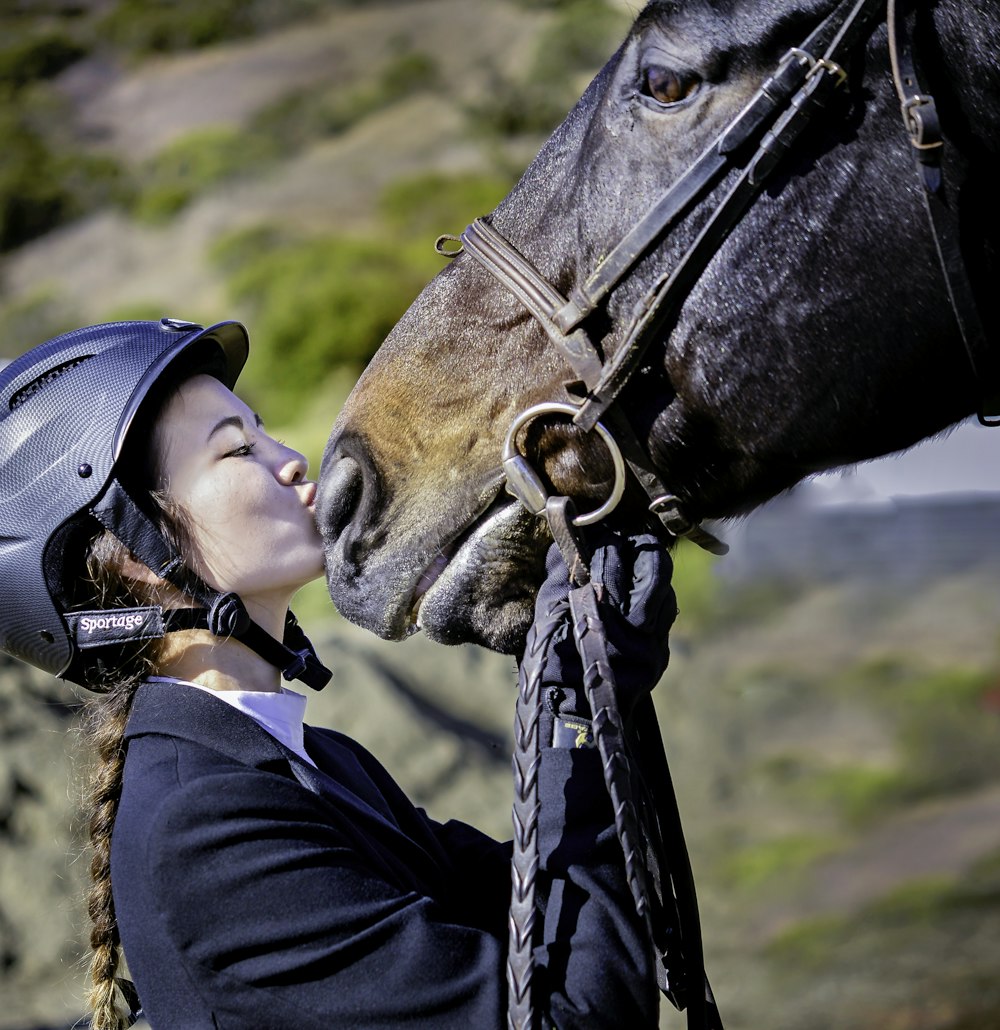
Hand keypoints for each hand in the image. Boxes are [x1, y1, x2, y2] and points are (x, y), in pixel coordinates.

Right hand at [529, 527, 676, 726]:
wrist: (569, 723)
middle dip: (639, 545)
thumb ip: (557, 578)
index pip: (611, 559)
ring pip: (664, 590)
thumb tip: (562, 545)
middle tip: (624, 537)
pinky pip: (665, 617)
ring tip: (633, 560)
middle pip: (653, 567)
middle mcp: (635, 627)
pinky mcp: (657, 657)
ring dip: (651, 570)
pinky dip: (655, 598)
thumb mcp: (545, 621)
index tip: (599, 530)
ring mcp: (652, 644)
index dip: (605, 539)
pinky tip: (640, 594)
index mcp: (601, 613)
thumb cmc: (549, 670)